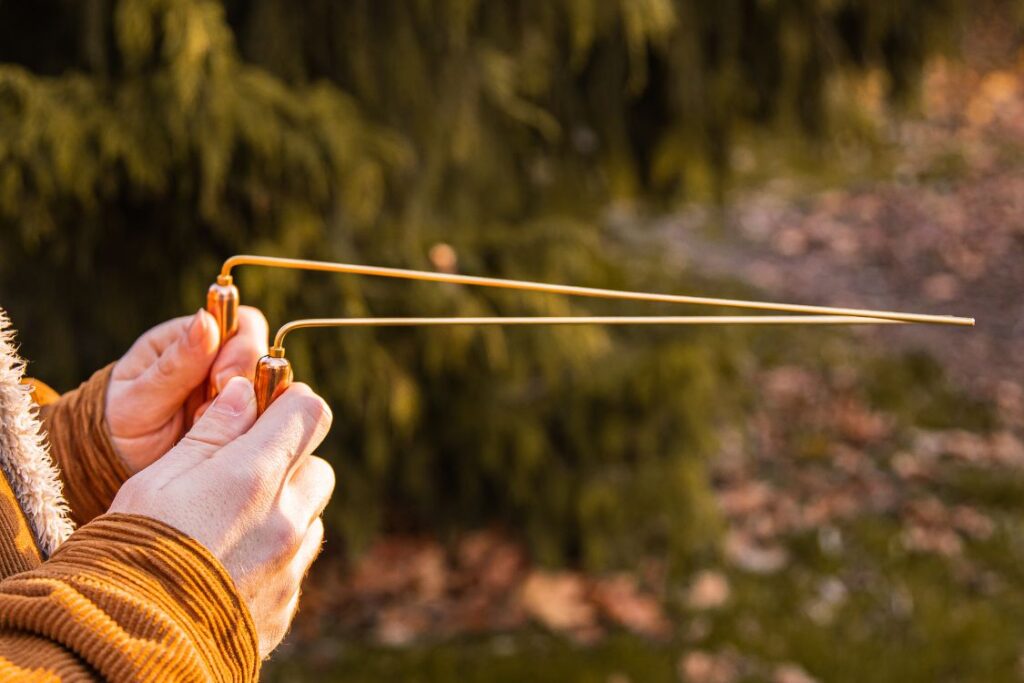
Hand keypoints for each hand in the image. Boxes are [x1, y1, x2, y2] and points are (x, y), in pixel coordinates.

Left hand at [106, 307, 268, 473]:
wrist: (117, 465)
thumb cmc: (120, 423)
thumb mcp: (140, 396)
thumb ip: (175, 364)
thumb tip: (206, 320)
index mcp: (193, 340)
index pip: (241, 324)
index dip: (242, 348)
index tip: (219, 380)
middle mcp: (222, 362)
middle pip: (263, 357)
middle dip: (245, 384)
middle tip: (212, 411)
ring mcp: (237, 393)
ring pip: (271, 391)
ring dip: (247, 411)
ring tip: (207, 430)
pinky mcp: (245, 422)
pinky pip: (267, 420)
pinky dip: (251, 432)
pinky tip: (223, 443)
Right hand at [109, 377, 334, 656]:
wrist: (124, 647)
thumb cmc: (127, 553)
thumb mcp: (156, 480)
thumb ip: (210, 433)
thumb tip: (243, 392)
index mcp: (252, 478)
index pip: (309, 413)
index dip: (290, 403)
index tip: (267, 407)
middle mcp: (284, 521)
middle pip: (317, 466)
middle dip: (288, 462)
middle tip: (240, 474)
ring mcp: (289, 566)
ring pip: (311, 517)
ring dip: (285, 511)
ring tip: (230, 526)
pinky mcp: (285, 604)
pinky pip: (296, 564)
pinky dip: (276, 555)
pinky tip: (230, 565)